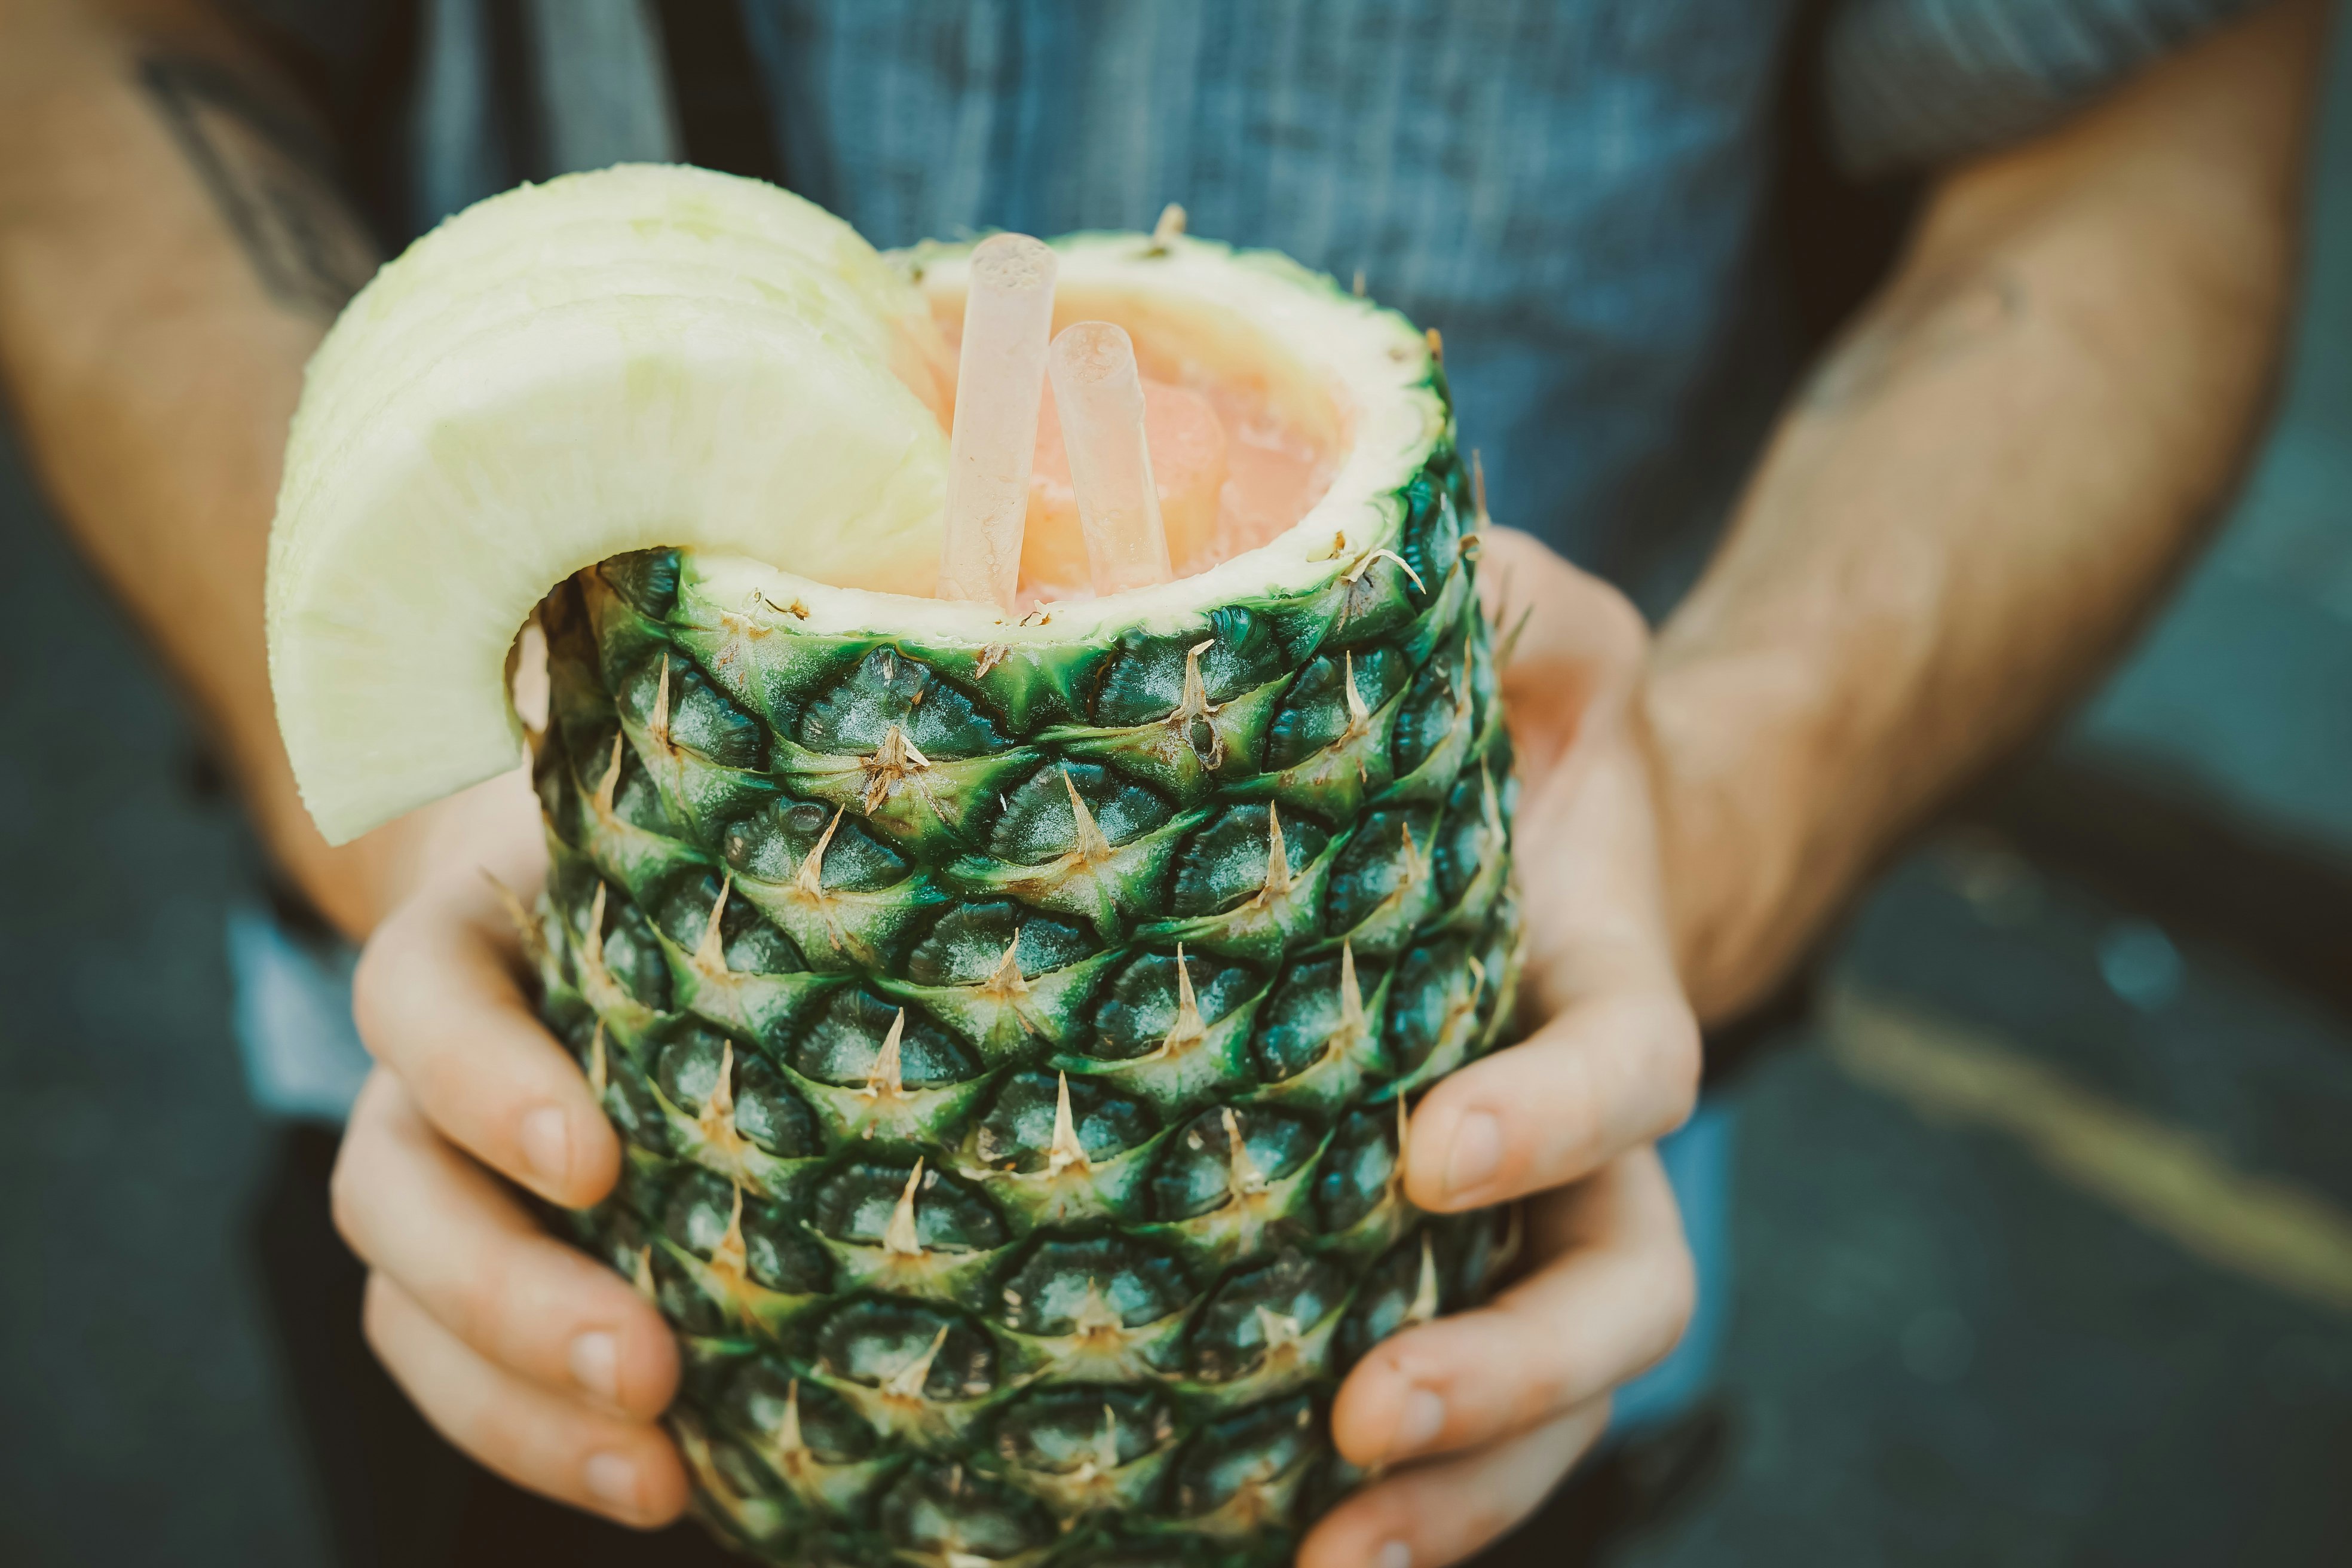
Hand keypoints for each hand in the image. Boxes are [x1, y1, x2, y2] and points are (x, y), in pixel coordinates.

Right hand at [329, 771, 690, 1526]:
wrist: (622, 897)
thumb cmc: (692, 869)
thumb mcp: (704, 848)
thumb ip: (765, 882)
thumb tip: (955, 943)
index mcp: (469, 936)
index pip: (420, 995)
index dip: (483, 1084)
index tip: (594, 1166)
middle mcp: (424, 1066)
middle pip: (393, 1183)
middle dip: (506, 1295)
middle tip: (646, 1367)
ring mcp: (437, 1170)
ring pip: (404, 1301)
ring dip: (519, 1404)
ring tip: (650, 1472)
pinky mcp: (472, 1263)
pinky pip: (460, 1369)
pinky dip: (544, 1438)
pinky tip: (661, 1483)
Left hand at [1302, 527, 1700, 1567]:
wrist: (1546, 812)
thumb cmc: (1524, 705)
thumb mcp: (1531, 613)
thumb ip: (1501, 577)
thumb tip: (1387, 511)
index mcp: (1603, 974)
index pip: (1627, 1073)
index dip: (1545, 1119)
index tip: (1424, 1149)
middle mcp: (1579, 1124)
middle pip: (1619, 1290)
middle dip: (1514, 1377)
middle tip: (1367, 1419)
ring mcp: (1520, 1210)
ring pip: (1551, 1390)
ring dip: (1459, 1492)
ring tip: (1321, 1562)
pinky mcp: (1429, 1249)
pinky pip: (1443, 1399)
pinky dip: (1391, 1492)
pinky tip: (1263, 1541)